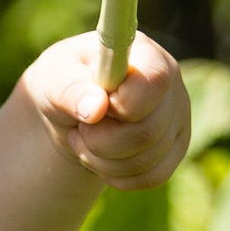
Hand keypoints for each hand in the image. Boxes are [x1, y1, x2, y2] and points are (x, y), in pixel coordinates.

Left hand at [22, 32, 191, 189]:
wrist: (68, 114)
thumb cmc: (61, 84)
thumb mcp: (52, 78)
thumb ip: (69, 88)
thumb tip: (95, 108)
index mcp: (144, 53)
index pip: (155, 81)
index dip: (123, 104)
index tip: (96, 107)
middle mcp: (170, 83)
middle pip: (148, 132)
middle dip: (100, 141)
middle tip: (80, 128)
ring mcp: (177, 117)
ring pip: (149, 160)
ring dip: (103, 161)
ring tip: (84, 141)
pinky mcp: (175, 148)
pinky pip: (154, 177)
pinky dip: (118, 177)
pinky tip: (100, 160)